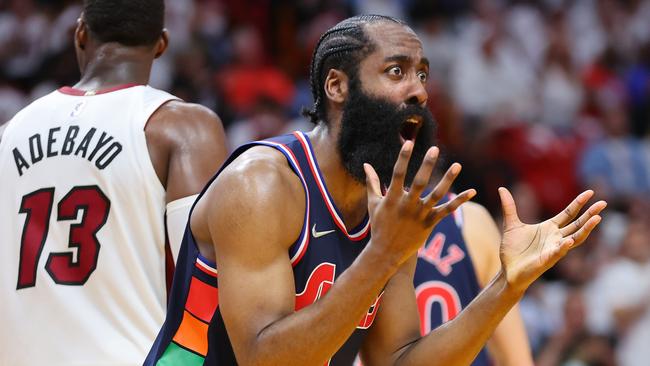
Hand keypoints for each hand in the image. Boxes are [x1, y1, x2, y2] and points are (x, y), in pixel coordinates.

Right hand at [364, 141, 475, 266]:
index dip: (403, 158)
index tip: (409, 142)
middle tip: (434, 149)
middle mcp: (407, 205)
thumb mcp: (374, 203)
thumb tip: (366, 164)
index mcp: (392, 198)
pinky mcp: (429, 224)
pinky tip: (472, 192)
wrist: (386, 253)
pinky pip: (447, 211)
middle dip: (427, 165)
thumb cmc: (379, 226)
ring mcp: (419, 215)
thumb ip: (372, 183)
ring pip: (436, 195)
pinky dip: (459, 201)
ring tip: (457, 165)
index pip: (398, 174)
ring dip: (448, 180)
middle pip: (419, 182)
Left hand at [498, 188, 605, 292]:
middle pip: (577, 224)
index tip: (590, 192)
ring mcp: (554, 249)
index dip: (579, 203)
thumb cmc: (512, 250)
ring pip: (575, 238)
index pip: (568, 213)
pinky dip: (563, 247)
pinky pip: (558, 253)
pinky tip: (569, 240)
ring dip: (586, 229)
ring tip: (597, 219)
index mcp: (549, 228)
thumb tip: (502, 189)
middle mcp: (555, 238)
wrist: (507, 271)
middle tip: (603, 203)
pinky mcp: (547, 260)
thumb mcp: (511, 224)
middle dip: (590, 214)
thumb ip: (509, 207)